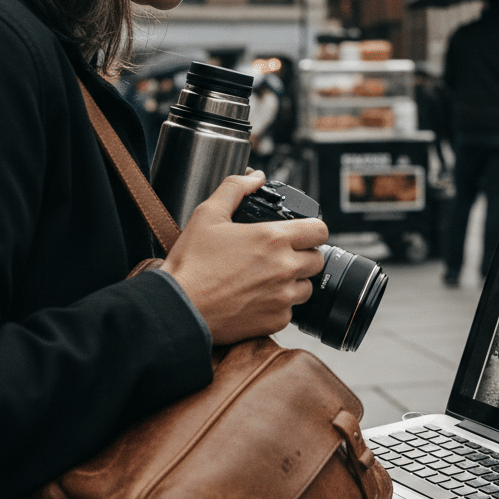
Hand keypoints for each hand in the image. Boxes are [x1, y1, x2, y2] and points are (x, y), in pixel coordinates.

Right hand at [160, 172, 328, 344]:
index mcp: (274, 238)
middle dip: (303, 255)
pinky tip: (257, 298)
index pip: (320, 230)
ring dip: (294, 281)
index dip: (312, 229)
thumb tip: (255, 177)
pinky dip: (279, 305)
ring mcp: (283, 297)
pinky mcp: (277, 321)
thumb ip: (235, 189)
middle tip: (280, 256)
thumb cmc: (191, 263)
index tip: (301, 233)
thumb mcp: (208, 214)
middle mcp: (285, 268)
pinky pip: (291, 311)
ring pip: (307, 286)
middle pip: (317, 259)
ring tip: (267, 278)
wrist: (178, 308)